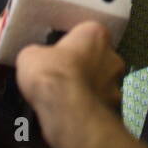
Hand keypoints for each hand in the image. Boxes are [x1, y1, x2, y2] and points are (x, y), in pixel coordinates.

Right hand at [16, 22, 147, 147]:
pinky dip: (89, 108)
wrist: (66, 110)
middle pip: (99, 58)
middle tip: (64, 76)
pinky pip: (100, 105)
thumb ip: (40, 54)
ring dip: (89, 88)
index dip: (72, 44)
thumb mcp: (30, 55)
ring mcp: (117, 84)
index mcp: (96, 34)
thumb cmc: (51, 73)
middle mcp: (113, 56)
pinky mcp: (115, 108)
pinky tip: (73, 114)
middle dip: (85, 66)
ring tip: (67, 99)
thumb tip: (40, 60)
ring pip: (103, 83)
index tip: (60, 54)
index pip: (87, 33)